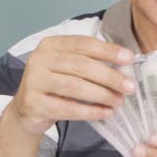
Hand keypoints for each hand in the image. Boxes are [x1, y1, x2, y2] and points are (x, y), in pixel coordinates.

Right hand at [6, 35, 134, 136]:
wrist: (27, 111)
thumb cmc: (54, 86)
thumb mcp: (67, 67)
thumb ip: (90, 62)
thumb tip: (124, 67)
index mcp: (51, 44)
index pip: (83, 44)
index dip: (108, 51)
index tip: (129, 58)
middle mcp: (39, 59)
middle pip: (81, 65)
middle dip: (109, 76)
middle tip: (130, 86)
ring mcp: (33, 81)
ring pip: (74, 86)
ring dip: (101, 94)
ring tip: (119, 101)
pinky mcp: (33, 103)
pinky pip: (67, 108)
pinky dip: (90, 111)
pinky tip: (105, 112)